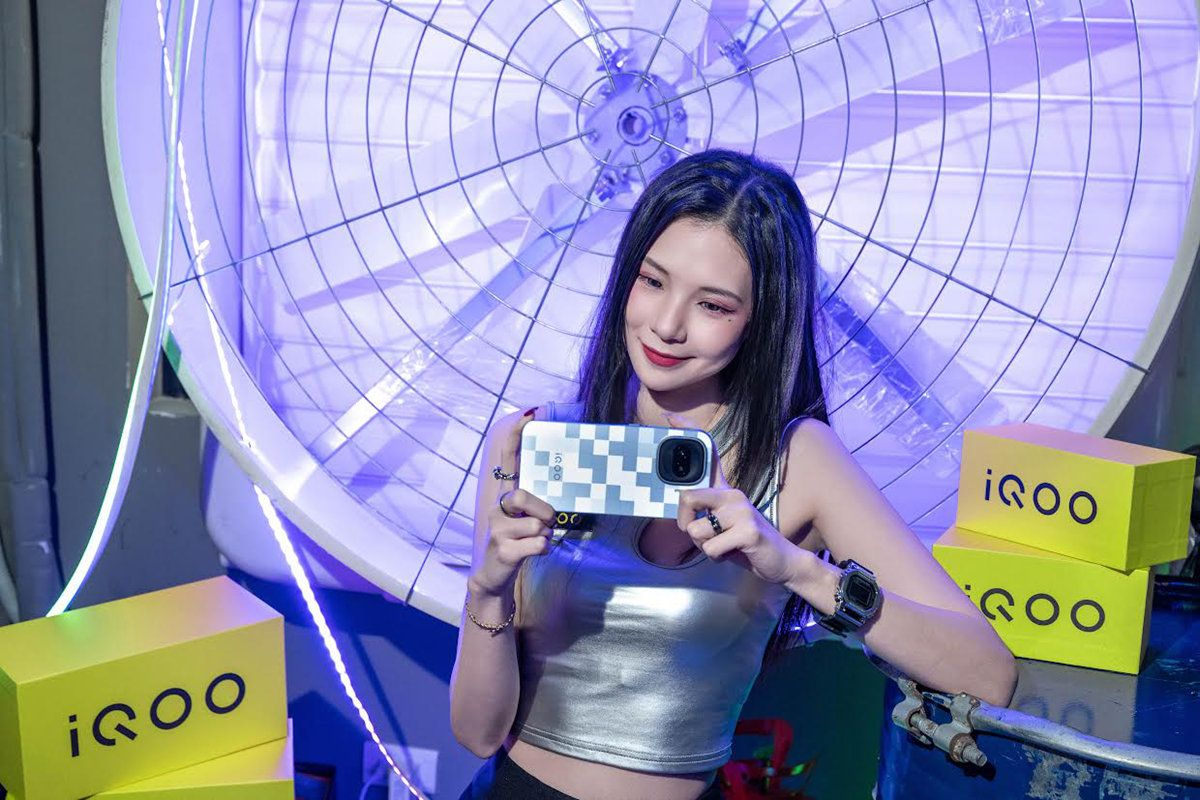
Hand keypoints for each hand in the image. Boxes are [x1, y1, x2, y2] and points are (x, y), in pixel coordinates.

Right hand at [470, 409, 557, 597]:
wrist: (494, 575)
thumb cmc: (517, 541)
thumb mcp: (524, 518)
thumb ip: (536, 502)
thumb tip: (558, 496)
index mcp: (504, 495)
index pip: (508, 458)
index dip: (517, 436)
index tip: (529, 414)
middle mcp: (497, 507)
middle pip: (523, 496)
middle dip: (543, 511)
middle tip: (544, 523)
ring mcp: (497, 529)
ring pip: (538, 524)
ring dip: (545, 535)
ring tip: (533, 542)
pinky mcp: (504, 549)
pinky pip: (539, 543)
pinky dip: (543, 549)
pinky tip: (531, 553)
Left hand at [666, 412, 801, 585]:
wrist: (781, 560)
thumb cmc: (744, 542)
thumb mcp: (722, 522)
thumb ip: (703, 513)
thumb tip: (681, 509)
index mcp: (725, 489)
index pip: (708, 454)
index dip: (688, 433)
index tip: (668, 416)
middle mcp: (733, 494)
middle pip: (687, 497)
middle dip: (685, 523)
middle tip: (701, 534)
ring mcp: (743, 510)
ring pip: (697, 531)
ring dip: (704, 546)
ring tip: (724, 545)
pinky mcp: (749, 530)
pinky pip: (712, 548)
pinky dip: (717, 557)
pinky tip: (734, 552)